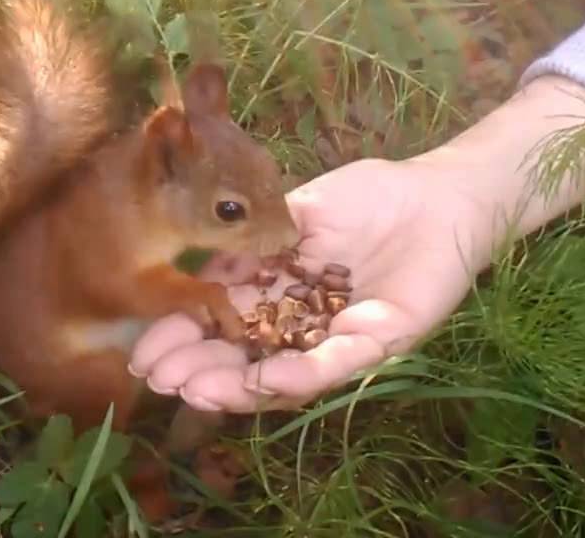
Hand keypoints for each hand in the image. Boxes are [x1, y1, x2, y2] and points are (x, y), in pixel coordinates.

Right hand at [128, 156, 492, 412]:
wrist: (439, 194)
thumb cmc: (371, 199)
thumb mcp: (295, 212)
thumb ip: (252, 242)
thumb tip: (198, 267)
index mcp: (281, 296)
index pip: (223, 326)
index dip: (184, 341)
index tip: (145, 351)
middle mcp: (306, 327)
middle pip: (245, 361)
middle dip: (200, 372)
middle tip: (160, 379)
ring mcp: (341, 339)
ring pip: (284, 375)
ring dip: (239, 386)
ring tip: (197, 390)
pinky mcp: (381, 341)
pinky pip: (337, 364)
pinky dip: (302, 373)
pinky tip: (266, 378)